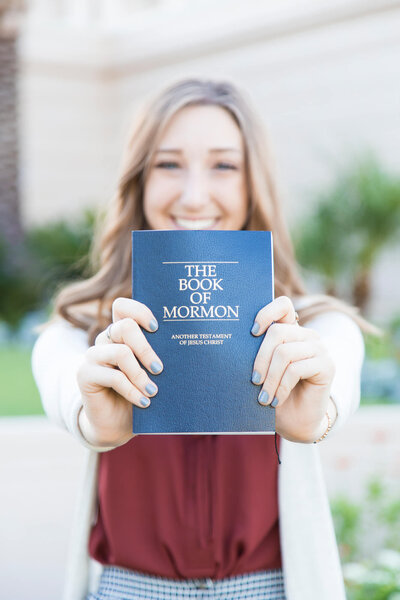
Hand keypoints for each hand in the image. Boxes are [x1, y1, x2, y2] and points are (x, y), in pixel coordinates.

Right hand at [76, 297, 162, 446]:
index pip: (122, 307)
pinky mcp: (85, 374)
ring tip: (153, 391)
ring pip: (120, 352)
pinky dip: (132, 391)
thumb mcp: (151, 372)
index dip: (139, 311)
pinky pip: (113, 377)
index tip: (157, 328)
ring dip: (140, 374)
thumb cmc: (140, 392)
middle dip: (146, 348)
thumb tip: (182, 348)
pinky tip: (144, 402)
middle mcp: (105, 340)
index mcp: (120, 333)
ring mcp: (93, 356)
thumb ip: (157, 356)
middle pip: (125, 326)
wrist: (117, 423)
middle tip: (160, 368)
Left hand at [251, 296, 335, 442]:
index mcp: (290, 331)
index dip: (266, 313)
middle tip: (253, 381)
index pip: (283, 306)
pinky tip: (275, 400)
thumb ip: (256, 353)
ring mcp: (319, 348)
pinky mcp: (327, 365)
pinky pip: (295, 369)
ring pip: (284, 353)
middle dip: (260, 359)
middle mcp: (307, 335)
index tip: (252, 332)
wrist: (296, 421)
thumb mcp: (263, 370)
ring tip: (262, 397)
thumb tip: (233, 344)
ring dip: (270, 378)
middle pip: (277, 333)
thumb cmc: (274, 393)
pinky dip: (281, 387)